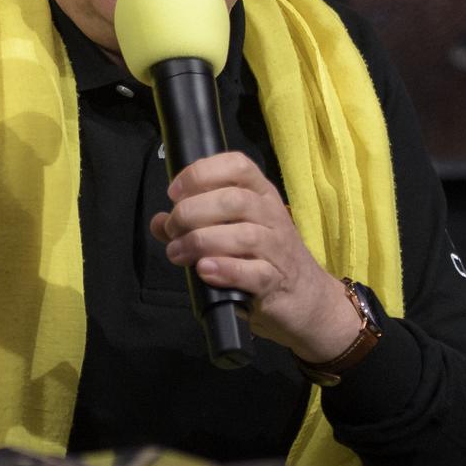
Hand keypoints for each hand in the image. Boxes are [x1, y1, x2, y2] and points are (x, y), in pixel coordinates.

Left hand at [148, 151, 361, 362]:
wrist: (306, 300)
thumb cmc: (262, 259)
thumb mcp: (229, 234)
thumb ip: (192, 226)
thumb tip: (159, 221)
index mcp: (260, 194)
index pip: (237, 166)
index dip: (201, 173)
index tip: (175, 193)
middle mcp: (271, 215)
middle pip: (234, 200)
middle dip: (192, 212)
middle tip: (172, 230)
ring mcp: (278, 249)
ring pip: (243, 235)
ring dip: (202, 242)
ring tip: (178, 253)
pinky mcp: (277, 282)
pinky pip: (254, 272)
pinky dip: (226, 270)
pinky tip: (205, 270)